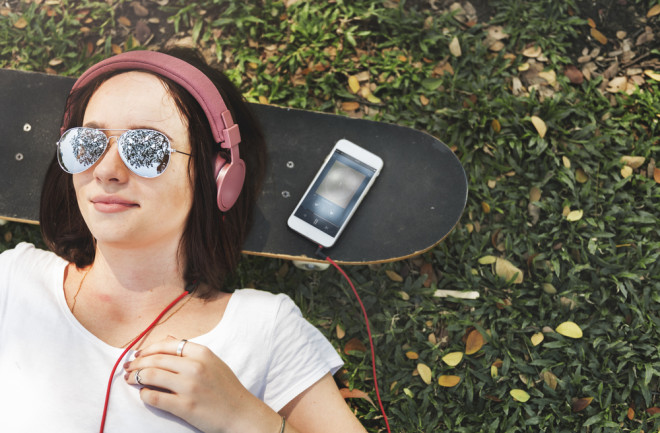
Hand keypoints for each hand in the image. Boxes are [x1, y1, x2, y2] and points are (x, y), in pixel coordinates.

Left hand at [123, 336, 281, 432]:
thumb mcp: (213, 362)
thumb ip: (191, 351)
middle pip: (155, 359)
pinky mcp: (185, 406)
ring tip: (130, 380)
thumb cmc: (227, 388)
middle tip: (128, 368)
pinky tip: (145, 394)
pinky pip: (154, 397)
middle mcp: (195, 366)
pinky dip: (145, 394)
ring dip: (135, 377)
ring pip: (151, 375)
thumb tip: (168, 338)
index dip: (147, 349)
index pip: (166, 345)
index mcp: (202, 353)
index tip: (138, 355)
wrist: (241, 414)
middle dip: (136, 363)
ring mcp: (190, 386)